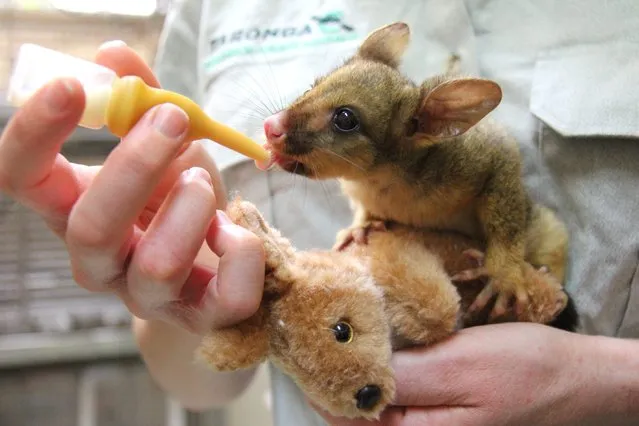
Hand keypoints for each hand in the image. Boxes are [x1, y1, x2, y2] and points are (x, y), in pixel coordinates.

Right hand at [0, 41, 264, 335]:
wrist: (211, 270)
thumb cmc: (179, 201)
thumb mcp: (162, 147)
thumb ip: (139, 102)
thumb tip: (114, 54)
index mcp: (73, 211)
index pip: (22, 180)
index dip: (35, 134)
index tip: (73, 88)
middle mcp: (101, 262)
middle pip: (90, 228)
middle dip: (135, 165)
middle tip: (172, 119)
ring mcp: (149, 296)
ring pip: (157, 265)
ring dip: (191, 207)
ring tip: (204, 181)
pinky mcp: (203, 317)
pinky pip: (227, 296)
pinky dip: (241, 251)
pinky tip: (234, 228)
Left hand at [314, 323, 638, 425]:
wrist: (571, 374)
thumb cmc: (524, 370)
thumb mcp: (460, 367)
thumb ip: (405, 378)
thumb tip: (349, 375)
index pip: (344, 413)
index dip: (317, 376)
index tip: (300, 337)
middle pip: (352, 407)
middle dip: (329, 368)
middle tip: (314, 324)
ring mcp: (425, 418)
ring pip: (371, 395)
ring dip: (351, 362)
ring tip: (337, 325)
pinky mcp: (434, 401)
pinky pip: (394, 387)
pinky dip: (377, 362)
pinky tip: (372, 338)